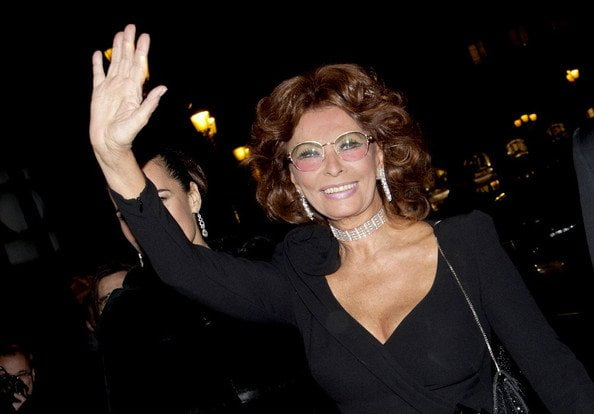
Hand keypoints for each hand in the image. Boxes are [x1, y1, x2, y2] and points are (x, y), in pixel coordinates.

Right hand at [90, 24, 166, 162]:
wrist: (108, 143)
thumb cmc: (126, 135)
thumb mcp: (140, 119)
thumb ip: (150, 103)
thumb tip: (163, 88)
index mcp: (133, 90)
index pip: (139, 66)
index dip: (142, 51)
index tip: (145, 36)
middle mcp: (123, 86)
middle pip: (127, 60)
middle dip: (129, 43)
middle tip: (131, 26)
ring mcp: (110, 88)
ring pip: (114, 63)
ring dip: (116, 49)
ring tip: (119, 33)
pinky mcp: (98, 93)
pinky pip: (97, 75)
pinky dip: (97, 64)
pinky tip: (98, 54)